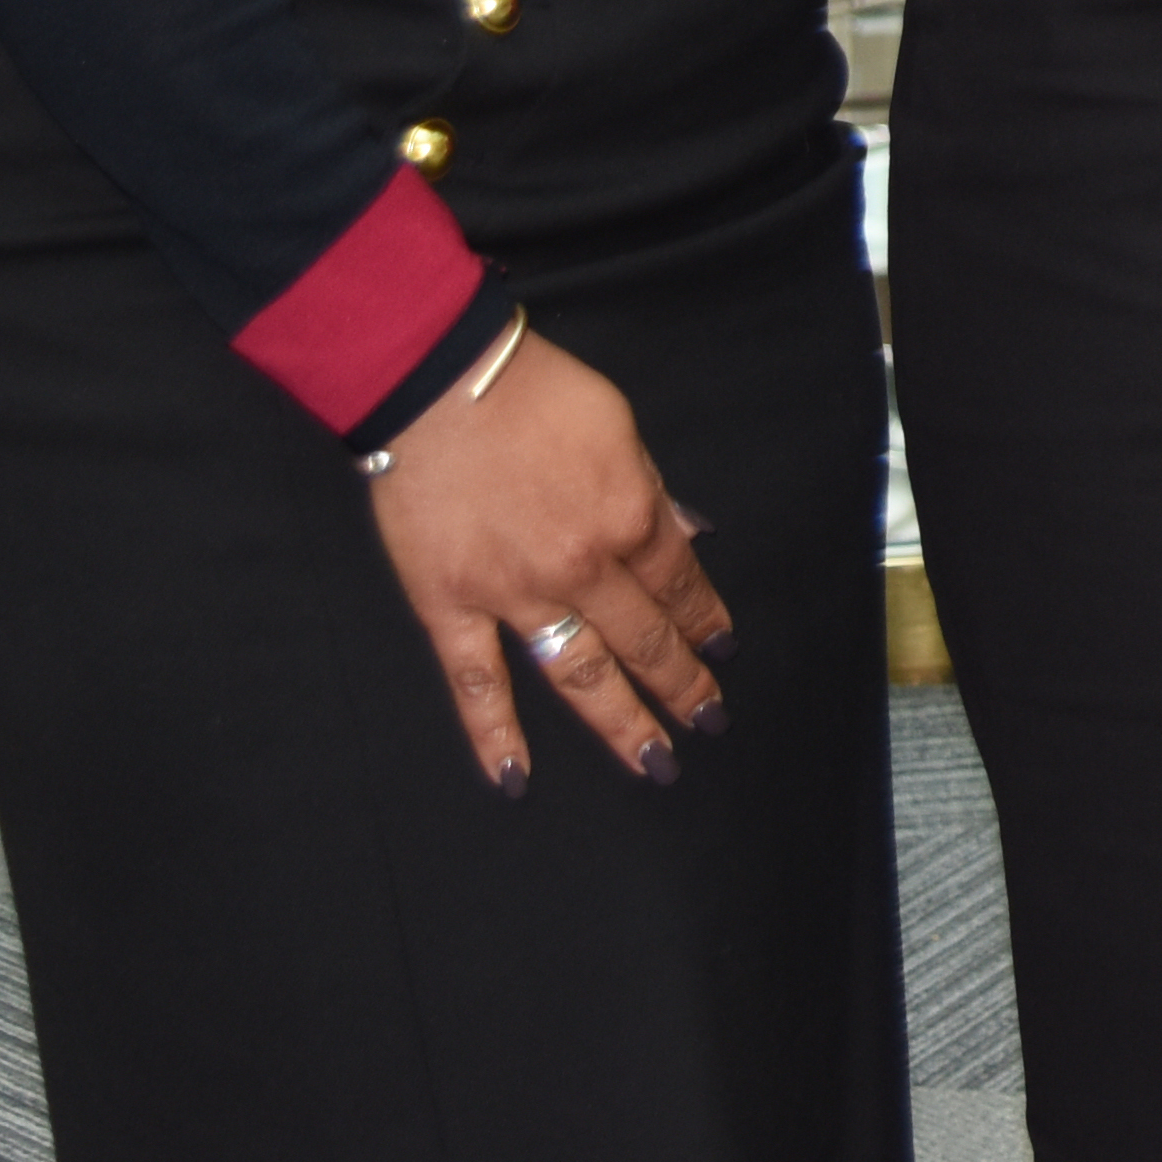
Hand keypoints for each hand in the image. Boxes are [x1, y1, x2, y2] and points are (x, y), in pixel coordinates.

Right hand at [364, 325, 735, 794]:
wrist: (439, 384)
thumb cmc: (532, 392)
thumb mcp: (620, 427)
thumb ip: (653, 489)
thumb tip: (689, 533)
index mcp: (629, 516)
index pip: (680, 584)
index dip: (705, 620)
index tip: (722, 649)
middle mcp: (583, 567)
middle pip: (644, 638)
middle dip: (683, 684)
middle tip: (710, 720)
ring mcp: (515, 594)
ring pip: (580, 673)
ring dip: (622, 722)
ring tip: (655, 762)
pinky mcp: (450, 606)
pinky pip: (476, 683)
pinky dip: (495, 735)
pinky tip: (518, 778)